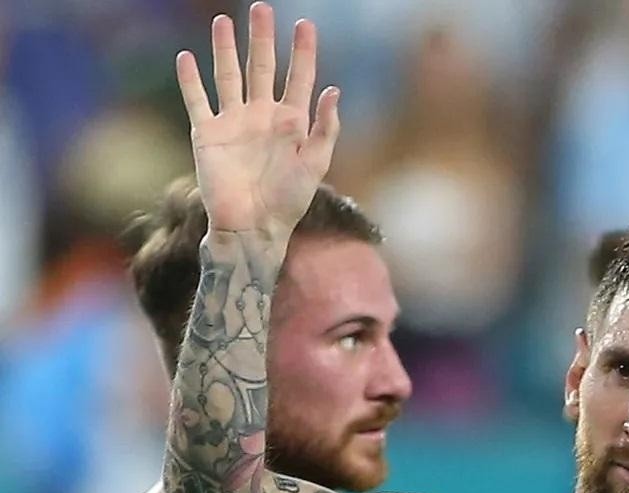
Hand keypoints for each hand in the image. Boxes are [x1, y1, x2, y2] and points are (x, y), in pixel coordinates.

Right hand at [174, 3, 338, 241]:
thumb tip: (333, 90)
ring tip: (223, 21)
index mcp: (291, 122)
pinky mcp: (206, 133)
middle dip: (262, 38)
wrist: (253, 227)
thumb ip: (325, 128)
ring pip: (227, 76)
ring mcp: (233, 122)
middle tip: (262, 8)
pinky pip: (197, 100)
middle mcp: (261, 115)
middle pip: (261, 67)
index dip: (303, 51)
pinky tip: (186, 57)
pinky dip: (190, 80)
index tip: (305, 24)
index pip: (298, 77)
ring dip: (225, 49)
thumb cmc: (288, 201)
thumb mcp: (315, 165)